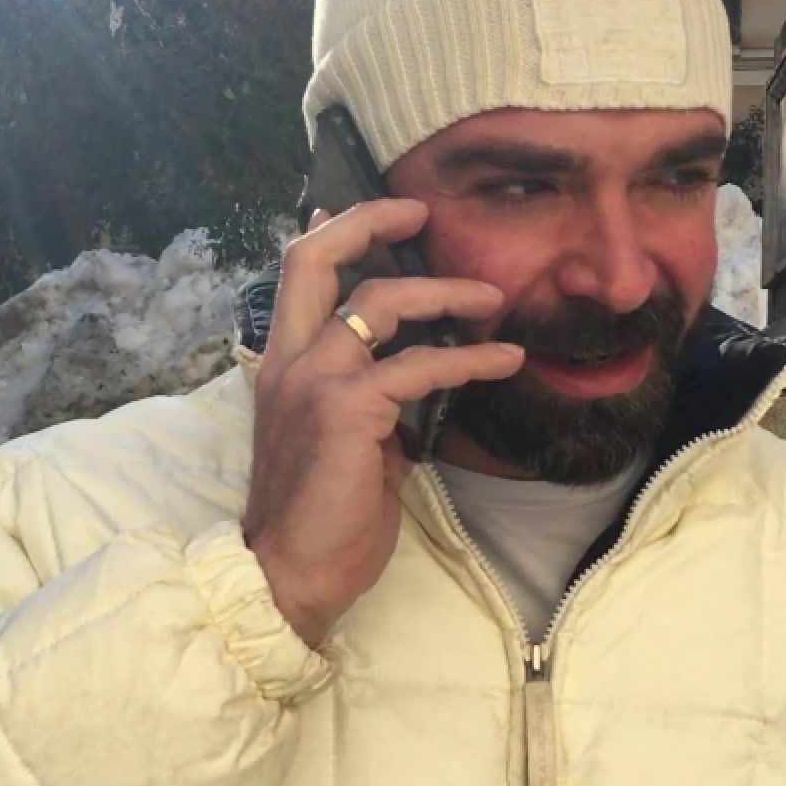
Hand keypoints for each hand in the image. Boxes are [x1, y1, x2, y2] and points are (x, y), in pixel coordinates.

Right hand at [240, 199, 523, 647]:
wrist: (292, 573)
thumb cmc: (321, 517)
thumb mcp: (345, 443)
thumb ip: (371, 401)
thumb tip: (416, 381)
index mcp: (281, 366)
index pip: (296, 274)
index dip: (336, 232)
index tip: (378, 212)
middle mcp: (289, 362)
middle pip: (314, 259)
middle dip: (370, 222)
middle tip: (423, 214)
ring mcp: (314, 381)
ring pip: (381, 301)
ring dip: (446, 292)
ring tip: (493, 300)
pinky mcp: (348, 409)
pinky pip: (420, 365)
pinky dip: (470, 358)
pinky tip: (504, 360)